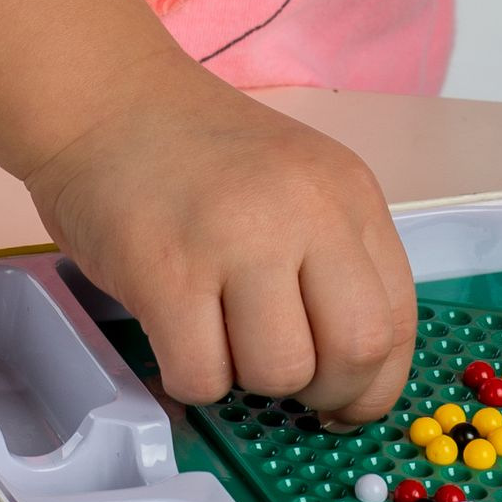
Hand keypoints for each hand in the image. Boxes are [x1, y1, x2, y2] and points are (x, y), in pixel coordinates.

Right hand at [26, 72, 416, 425]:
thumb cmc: (195, 156)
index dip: (374, 384)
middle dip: (325, 394)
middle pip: (356, 351)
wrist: (105, 99)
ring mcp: (236, 238)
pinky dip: (190, 378)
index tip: (343, 402)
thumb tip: (347, 384)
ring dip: (248, 381)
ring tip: (217, 334)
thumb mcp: (296, 184)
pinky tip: (176, 334)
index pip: (396, 319)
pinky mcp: (168, 272)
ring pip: (280, 373)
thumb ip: (332, 262)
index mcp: (347, 192)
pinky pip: (203, 377)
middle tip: (285, 382)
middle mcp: (305, 210)